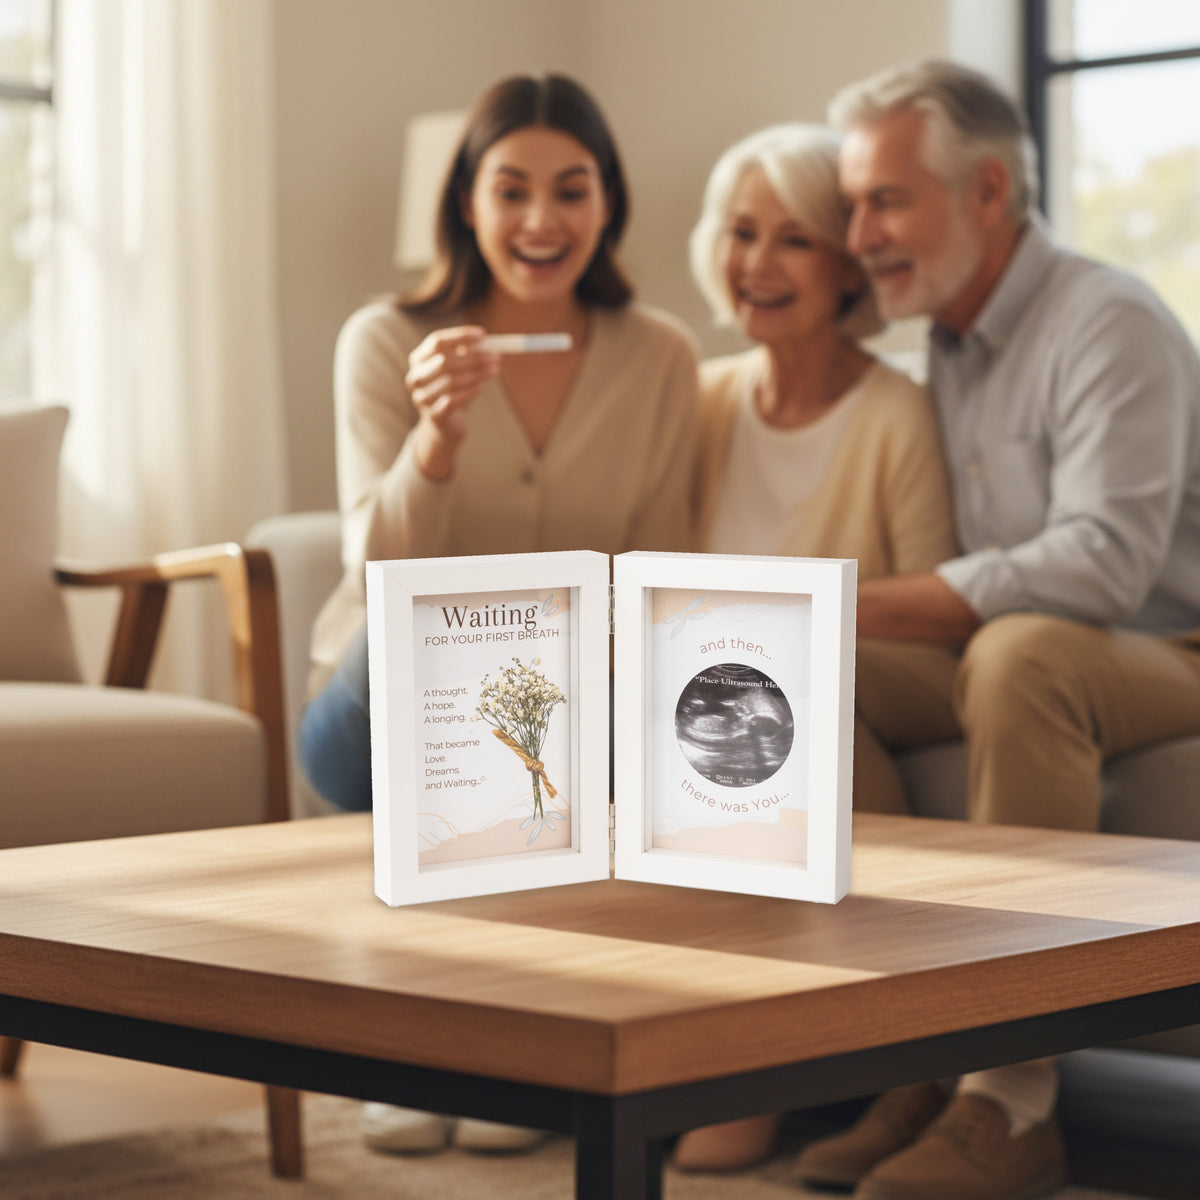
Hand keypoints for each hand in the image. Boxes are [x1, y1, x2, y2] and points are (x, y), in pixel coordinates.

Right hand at [405, 325, 499, 478]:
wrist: (444, 424)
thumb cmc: (453, 390)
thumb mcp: (459, 369)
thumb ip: (469, 354)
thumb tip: (489, 343)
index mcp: (419, 359)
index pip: (437, 341)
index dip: (460, 336)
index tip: (483, 335)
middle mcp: (415, 377)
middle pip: (444, 361)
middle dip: (473, 357)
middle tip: (495, 356)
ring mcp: (422, 397)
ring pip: (450, 381)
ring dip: (476, 374)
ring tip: (494, 370)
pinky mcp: (433, 414)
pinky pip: (452, 400)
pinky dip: (469, 392)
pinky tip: (481, 387)